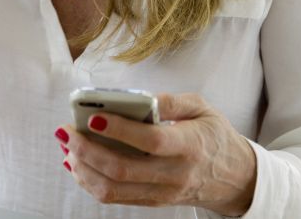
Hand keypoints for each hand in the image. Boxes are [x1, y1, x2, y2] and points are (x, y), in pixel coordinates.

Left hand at [55, 93, 256, 215]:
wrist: (234, 177)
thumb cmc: (213, 135)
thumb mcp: (202, 108)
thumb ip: (170, 101)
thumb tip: (138, 99)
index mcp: (189, 146)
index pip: (150, 141)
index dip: (119, 130)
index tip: (93, 116)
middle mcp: (174, 175)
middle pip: (122, 170)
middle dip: (86, 150)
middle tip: (66, 131)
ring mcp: (162, 192)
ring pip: (113, 190)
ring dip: (82, 169)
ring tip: (67, 147)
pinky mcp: (153, 201)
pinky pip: (115, 198)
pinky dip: (90, 181)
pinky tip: (77, 163)